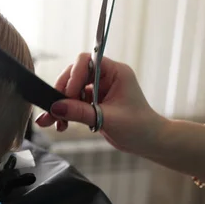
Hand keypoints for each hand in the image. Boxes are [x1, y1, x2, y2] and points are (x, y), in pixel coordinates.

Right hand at [35, 53, 168, 156]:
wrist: (148, 142)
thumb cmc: (138, 127)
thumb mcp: (107, 119)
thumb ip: (79, 112)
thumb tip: (56, 108)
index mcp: (115, 72)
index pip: (87, 61)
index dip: (74, 76)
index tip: (68, 95)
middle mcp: (106, 77)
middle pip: (75, 75)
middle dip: (63, 92)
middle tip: (56, 109)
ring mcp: (99, 89)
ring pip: (71, 90)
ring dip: (62, 105)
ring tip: (56, 122)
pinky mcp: (93, 102)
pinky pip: (73, 103)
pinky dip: (66, 113)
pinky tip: (62, 125)